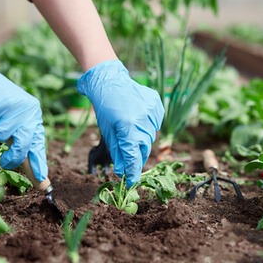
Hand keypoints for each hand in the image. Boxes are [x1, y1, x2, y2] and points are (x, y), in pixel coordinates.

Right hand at [0, 47, 47, 180]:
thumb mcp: (13, 118)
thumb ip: (20, 136)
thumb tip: (25, 161)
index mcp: (34, 113)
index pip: (38, 142)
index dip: (39, 162)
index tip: (42, 179)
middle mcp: (29, 110)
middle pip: (24, 143)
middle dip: (14, 157)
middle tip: (6, 163)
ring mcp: (15, 107)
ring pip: (2, 135)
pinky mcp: (0, 104)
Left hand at [78, 60, 163, 187]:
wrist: (110, 81)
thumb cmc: (105, 108)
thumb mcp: (108, 132)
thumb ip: (118, 152)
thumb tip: (123, 171)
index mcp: (127, 127)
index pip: (133, 156)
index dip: (133, 171)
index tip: (132, 182)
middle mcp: (142, 119)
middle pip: (144, 148)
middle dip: (137, 155)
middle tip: (130, 158)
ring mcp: (152, 111)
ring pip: (151, 136)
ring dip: (142, 139)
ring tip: (131, 129)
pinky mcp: (157, 104)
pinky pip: (155, 123)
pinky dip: (148, 126)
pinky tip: (138, 118)